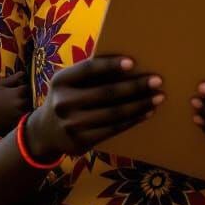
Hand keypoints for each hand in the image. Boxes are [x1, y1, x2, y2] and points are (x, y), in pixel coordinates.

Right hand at [0, 71, 31, 134]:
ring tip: (15, 107)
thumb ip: (12, 79)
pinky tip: (13, 115)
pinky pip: (23, 120)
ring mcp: (18, 115)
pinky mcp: (14, 124)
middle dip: (26, 98)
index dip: (24, 88)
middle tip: (18, 99)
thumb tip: (23, 72)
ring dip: (25, 109)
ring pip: (28, 110)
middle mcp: (19, 104)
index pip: (27, 88)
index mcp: (16, 93)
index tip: (19, 89)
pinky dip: (21, 118)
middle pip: (30, 100)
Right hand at [25, 56, 162, 160]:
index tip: (132, 62)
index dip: (110, 65)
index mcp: (61, 80)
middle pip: (106, 93)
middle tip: (157, 80)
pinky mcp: (82, 141)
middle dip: (135, 86)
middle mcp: (63, 102)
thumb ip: (89, 74)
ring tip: (158, 97)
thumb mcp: (68, 82)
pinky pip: (113, 129)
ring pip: (113, 114)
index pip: (88, 69)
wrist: (45, 132)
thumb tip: (129, 64)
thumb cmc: (67, 97)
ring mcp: (72, 125)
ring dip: (140, 104)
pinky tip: (146, 112)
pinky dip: (133, 120)